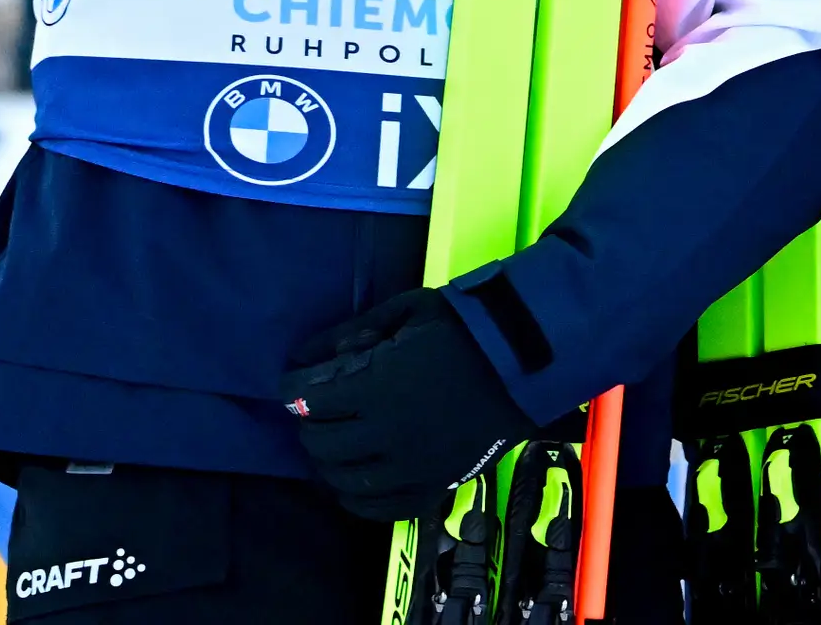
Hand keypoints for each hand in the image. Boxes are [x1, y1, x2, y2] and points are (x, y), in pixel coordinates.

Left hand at [282, 286, 535, 521]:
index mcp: (377, 385)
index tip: (293, 382)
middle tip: (317, 411)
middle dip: (310, 423)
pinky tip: (352, 484)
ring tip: (334, 444)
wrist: (528, 362)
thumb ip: (354, 332)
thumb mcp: (408, 311)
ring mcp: (410, 466)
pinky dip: (356, 499)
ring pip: (343, 479)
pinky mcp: (432, 486)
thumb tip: (310, 355)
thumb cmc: (467, 327)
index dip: (293, 387)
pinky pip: (378, 508)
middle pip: (320, 441)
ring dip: (329, 461)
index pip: (307, 397)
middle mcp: (386, 432)